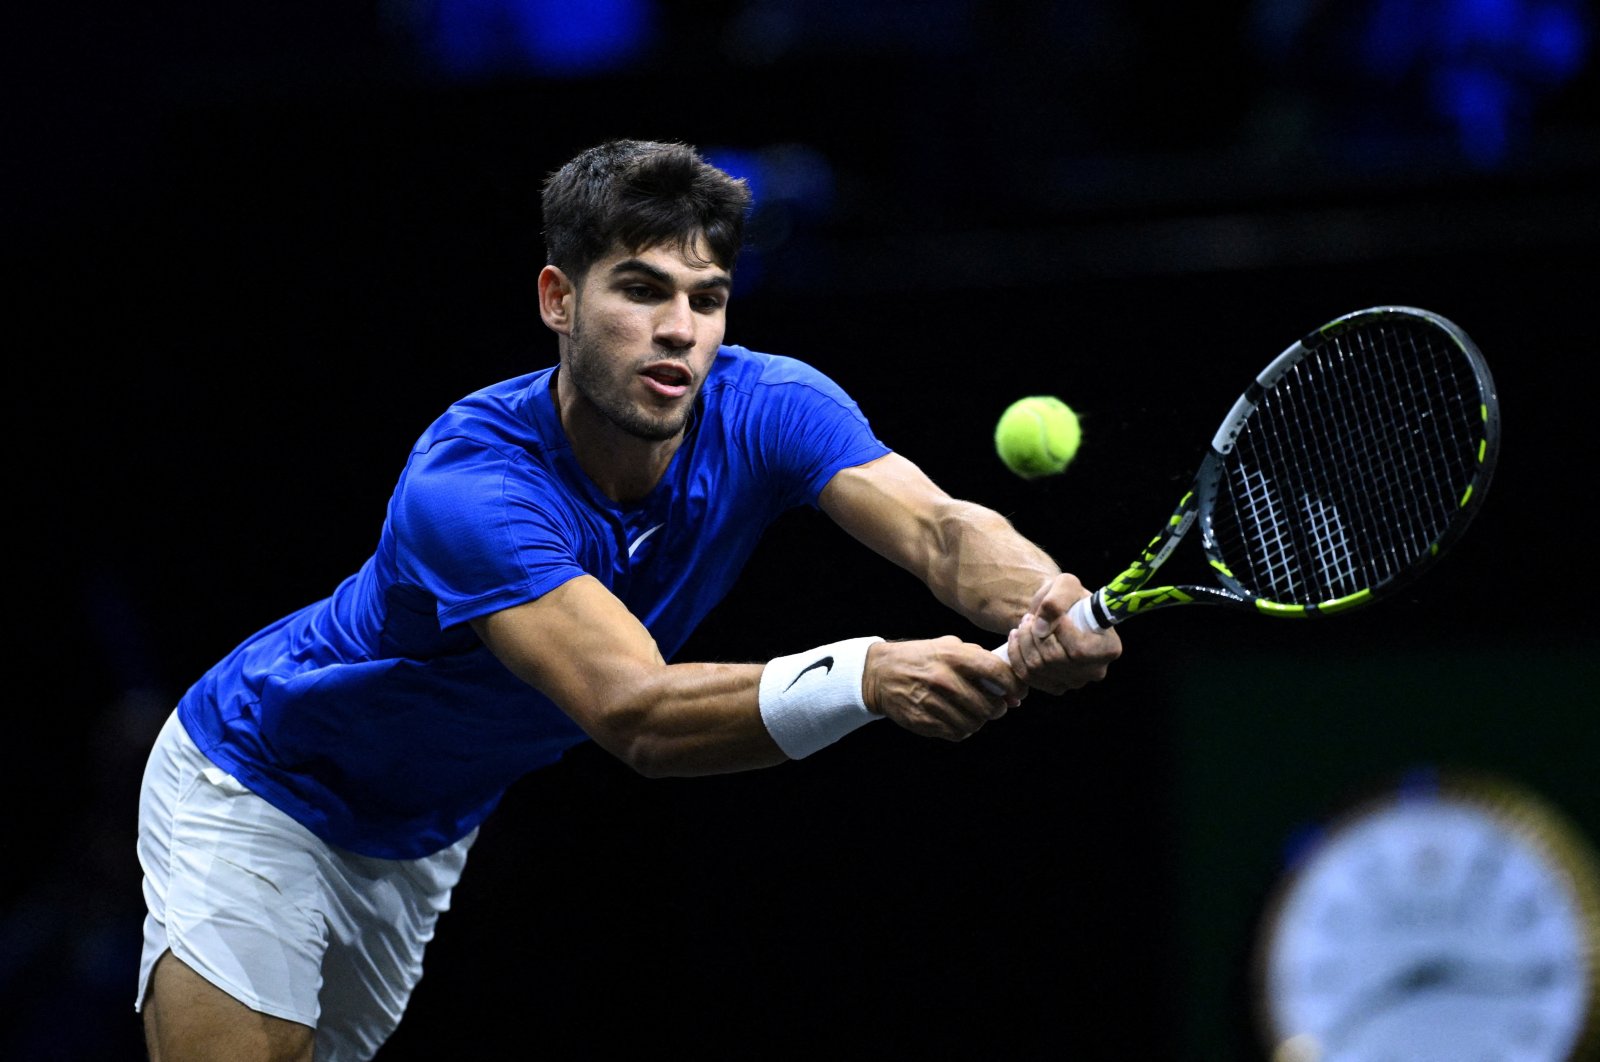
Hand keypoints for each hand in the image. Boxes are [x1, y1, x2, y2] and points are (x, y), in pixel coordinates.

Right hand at [862, 636, 1025, 740]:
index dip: (1014, 685)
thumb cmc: (921, 659)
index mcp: (953, 655)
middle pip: (989, 705)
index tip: (1018, 693)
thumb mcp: (949, 647)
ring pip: (974, 723)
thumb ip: (981, 662)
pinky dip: (962, 729)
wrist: (880, 673)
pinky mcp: (923, 720)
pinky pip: (957, 733)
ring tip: (971, 711)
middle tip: (993, 705)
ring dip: (978, 720)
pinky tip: (955, 717)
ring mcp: (931, 701)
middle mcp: (943, 678)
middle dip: (997, 708)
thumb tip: (1011, 692)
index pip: (997, 672)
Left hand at [1004, 574, 1121, 694]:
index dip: (1059, 630)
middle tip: (1030, 618)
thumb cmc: (1068, 597)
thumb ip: (1057, 600)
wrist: (1056, 612)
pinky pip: (1027, 676)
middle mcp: (1095, 670)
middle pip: (1054, 659)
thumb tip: (1041, 627)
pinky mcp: (1055, 686)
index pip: (1079, 650)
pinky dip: (1016, 655)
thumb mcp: (1066, 584)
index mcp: (1109, 648)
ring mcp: (1075, 682)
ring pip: (1037, 667)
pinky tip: (1016, 638)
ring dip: (1023, 642)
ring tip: (1024, 625)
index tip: (1052, 613)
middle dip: (1034, 633)